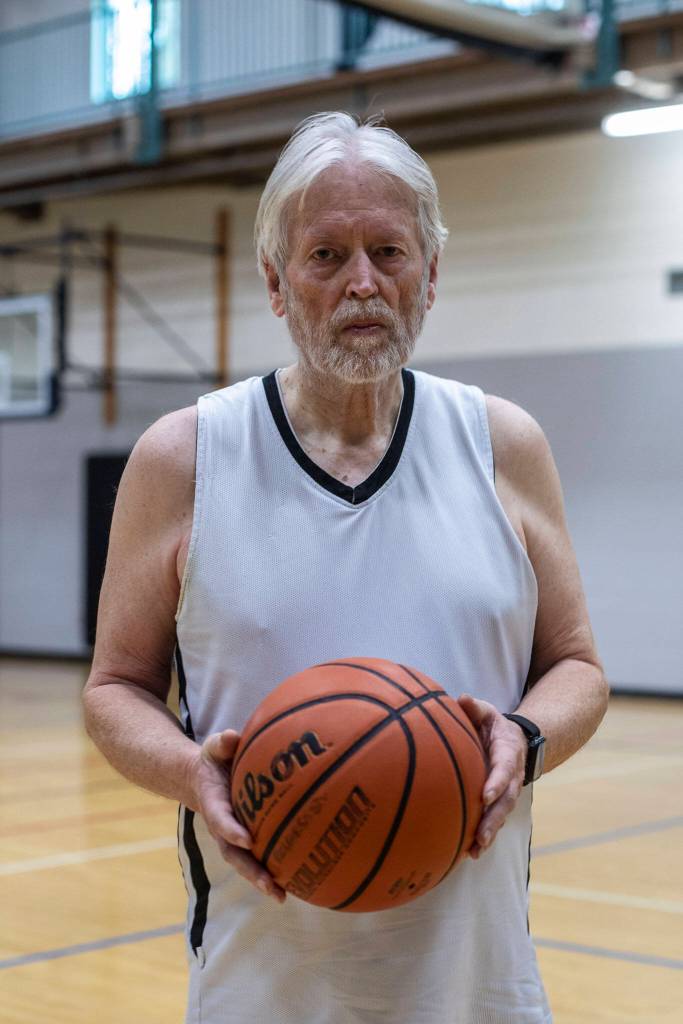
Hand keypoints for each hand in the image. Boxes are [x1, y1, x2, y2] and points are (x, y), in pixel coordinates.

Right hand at [188, 729, 285, 902]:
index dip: (232, 830)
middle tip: (269, 886)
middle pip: (234, 854)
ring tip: (282, 896)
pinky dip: (274, 870)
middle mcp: (223, 825)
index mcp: (214, 802)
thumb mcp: (214, 747)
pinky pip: (259, 856)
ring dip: (262, 880)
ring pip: (246, 862)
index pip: (220, 819)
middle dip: (251, 871)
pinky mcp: (247, 839)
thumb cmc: (214, 760)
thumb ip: (221, 743)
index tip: (247, 840)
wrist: (202, 778)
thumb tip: (231, 737)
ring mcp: (234, 836)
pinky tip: (298, 880)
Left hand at [457, 695, 526, 858]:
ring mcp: (508, 790)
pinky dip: (486, 836)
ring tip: (476, 850)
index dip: (497, 782)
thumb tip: (462, 699)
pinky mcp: (501, 802)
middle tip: (481, 835)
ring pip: (502, 814)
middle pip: (506, 800)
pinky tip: (472, 853)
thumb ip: (475, 707)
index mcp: (508, 751)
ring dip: (491, 832)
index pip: (505, 767)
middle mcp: (512, 775)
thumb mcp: (486, 711)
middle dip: (494, 818)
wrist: (515, 739)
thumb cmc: (492, 724)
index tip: (485, 795)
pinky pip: (495, 820)